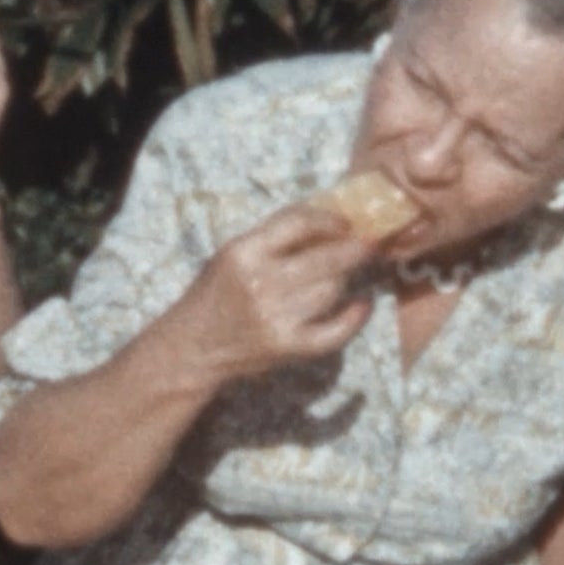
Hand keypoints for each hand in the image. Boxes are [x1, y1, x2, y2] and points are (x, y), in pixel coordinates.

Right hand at [174, 203, 374, 386]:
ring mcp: (276, 317)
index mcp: (244, 252)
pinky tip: (363, 304)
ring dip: (346, 278)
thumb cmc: (215, 293)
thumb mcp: (232, 254)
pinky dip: (355, 317)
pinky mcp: (288, 346)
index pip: (298, 222)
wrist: (194, 346)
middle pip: (325, 257)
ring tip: (348, 272)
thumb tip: (326, 218)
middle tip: (369, 243)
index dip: (330, 220)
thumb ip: (273, 237)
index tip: (346, 222)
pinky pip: (334, 331)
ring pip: (332, 289)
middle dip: (355, 248)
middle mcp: (261, 283)